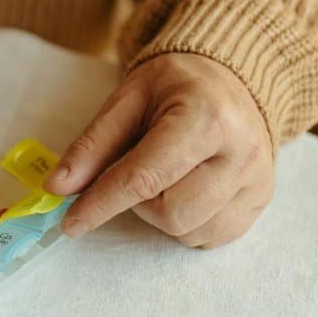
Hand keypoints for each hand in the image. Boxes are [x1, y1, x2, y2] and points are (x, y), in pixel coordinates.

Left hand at [44, 53, 273, 248]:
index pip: (144, 177)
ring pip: (189, 230)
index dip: (101, 203)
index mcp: (206, 117)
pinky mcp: (260, 201)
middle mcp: (242, 152)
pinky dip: (185, 223)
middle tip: (137, 170)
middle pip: (170, 212)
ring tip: (165, 176)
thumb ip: (92, 145)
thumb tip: (57, 188)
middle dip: (138, 203)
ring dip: (161, 213)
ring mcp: (257, 180)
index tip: (70, 223)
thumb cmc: (175, 87)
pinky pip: (210, 237)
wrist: (230, 79)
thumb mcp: (127, 100)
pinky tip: (185, 189)